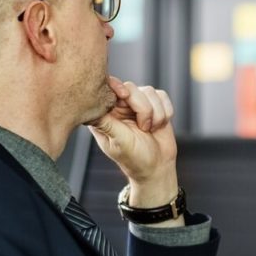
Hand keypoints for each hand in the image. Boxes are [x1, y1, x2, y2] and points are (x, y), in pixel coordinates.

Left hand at [88, 76, 179, 208]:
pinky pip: (162, 95)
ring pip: (149, 91)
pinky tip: (159, 125)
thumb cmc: (135, 158)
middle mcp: (120, 106)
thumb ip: (107, 123)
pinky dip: (165, 111)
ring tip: (151, 129)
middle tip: (144, 127)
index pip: (107, 89)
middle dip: (142, 107)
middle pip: (131, 88)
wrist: (158, 167)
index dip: (116, 87)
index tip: (125, 97)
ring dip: (156, 113)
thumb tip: (90, 112)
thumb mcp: (119, 142)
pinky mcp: (155, 105)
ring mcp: (138, 105)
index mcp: (105, 114)